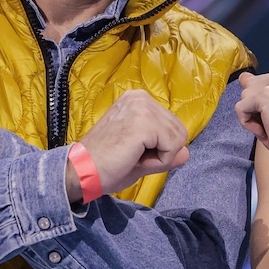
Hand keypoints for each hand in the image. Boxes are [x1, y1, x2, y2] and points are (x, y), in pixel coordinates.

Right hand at [73, 90, 189, 199]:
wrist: (81, 171)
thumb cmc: (105, 164)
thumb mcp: (142, 157)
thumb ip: (166, 152)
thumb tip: (187, 153)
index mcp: (138, 100)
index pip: (171, 126)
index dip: (158, 148)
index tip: (133, 152)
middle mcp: (141, 98)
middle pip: (178, 131)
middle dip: (161, 152)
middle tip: (132, 156)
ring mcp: (143, 108)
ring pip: (178, 140)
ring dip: (159, 158)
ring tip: (132, 157)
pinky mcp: (145, 122)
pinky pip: (172, 147)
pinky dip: (159, 161)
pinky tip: (135, 159)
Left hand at [234, 69, 268, 179]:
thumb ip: (265, 90)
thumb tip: (243, 77)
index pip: (258, 82)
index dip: (261, 105)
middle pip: (249, 89)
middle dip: (256, 110)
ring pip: (244, 98)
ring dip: (253, 119)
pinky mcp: (265, 95)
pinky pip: (240, 109)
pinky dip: (248, 125)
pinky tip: (266, 131)